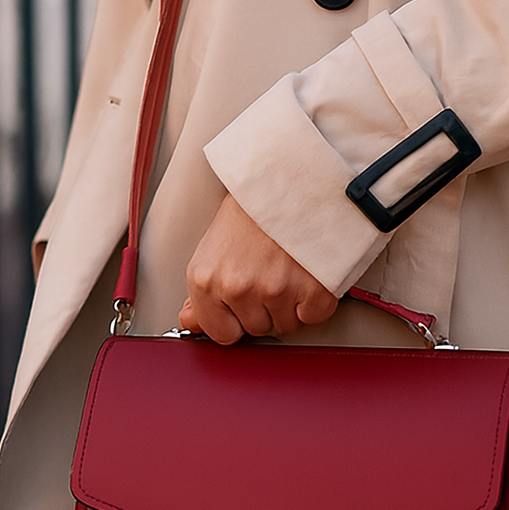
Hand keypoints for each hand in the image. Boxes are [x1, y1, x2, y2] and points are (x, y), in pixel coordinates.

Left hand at [179, 195, 337, 343]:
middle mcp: (238, 288)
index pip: (221, 334)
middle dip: (265, 306)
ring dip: (291, 302)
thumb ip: (203, 291)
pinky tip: (309, 271)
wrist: (295, 175)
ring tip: (290, 266)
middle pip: (257, 327)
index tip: (244, 303)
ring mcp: (277, 291)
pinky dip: (316, 298)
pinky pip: (313, 315)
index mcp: (206, 279)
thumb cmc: (256, 203)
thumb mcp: (214, 244)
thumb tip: (192, 321)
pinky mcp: (313, 290)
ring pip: (286, 323)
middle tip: (271, 269)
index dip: (236, 319)